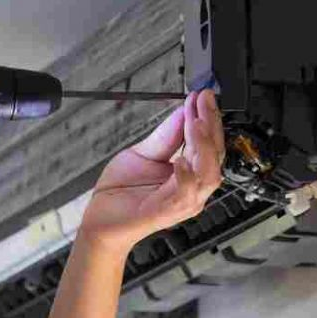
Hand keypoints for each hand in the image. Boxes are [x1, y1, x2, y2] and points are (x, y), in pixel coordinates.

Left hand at [77, 89, 224, 252]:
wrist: (101, 221)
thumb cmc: (121, 193)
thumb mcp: (143, 153)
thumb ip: (167, 134)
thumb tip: (185, 109)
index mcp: (190, 173)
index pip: (209, 143)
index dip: (208, 118)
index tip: (203, 96)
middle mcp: (192, 188)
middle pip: (215, 155)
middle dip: (211, 125)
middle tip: (203, 101)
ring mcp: (182, 201)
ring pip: (208, 174)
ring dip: (204, 146)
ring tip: (196, 123)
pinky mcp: (167, 212)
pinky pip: (186, 195)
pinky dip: (187, 177)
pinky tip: (180, 159)